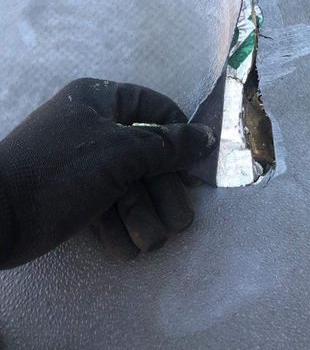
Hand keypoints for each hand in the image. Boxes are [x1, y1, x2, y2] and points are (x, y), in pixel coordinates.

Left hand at [0, 78, 215, 267]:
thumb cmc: (60, 173)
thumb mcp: (120, 152)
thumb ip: (168, 145)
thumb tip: (208, 137)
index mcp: (101, 102)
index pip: (156, 107)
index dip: (179, 134)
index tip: (191, 166)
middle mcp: (97, 129)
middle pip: (150, 155)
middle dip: (162, 194)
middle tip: (178, 220)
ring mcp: (88, 165)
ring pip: (133, 187)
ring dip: (142, 218)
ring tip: (145, 242)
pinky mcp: (80, 197)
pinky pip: (112, 207)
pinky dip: (118, 229)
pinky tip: (121, 247)